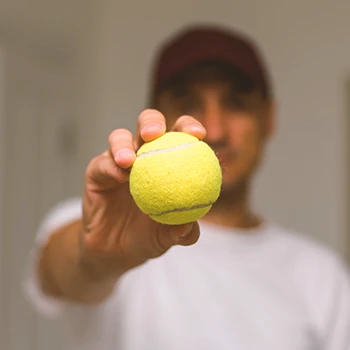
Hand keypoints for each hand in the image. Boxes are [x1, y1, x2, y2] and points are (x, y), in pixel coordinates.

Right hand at [80, 109, 206, 280]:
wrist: (116, 251)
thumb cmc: (148, 236)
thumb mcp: (168, 237)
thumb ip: (183, 232)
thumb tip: (190, 226)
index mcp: (167, 161)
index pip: (180, 135)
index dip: (189, 127)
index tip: (199, 135)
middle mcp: (143, 155)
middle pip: (148, 124)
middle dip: (152, 122)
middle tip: (156, 134)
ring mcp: (118, 161)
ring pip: (119, 137)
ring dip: (123, 144)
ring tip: (129, 159)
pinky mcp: (97, 171)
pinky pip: (102, 164)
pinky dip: (110, 167)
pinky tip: (119, 176)